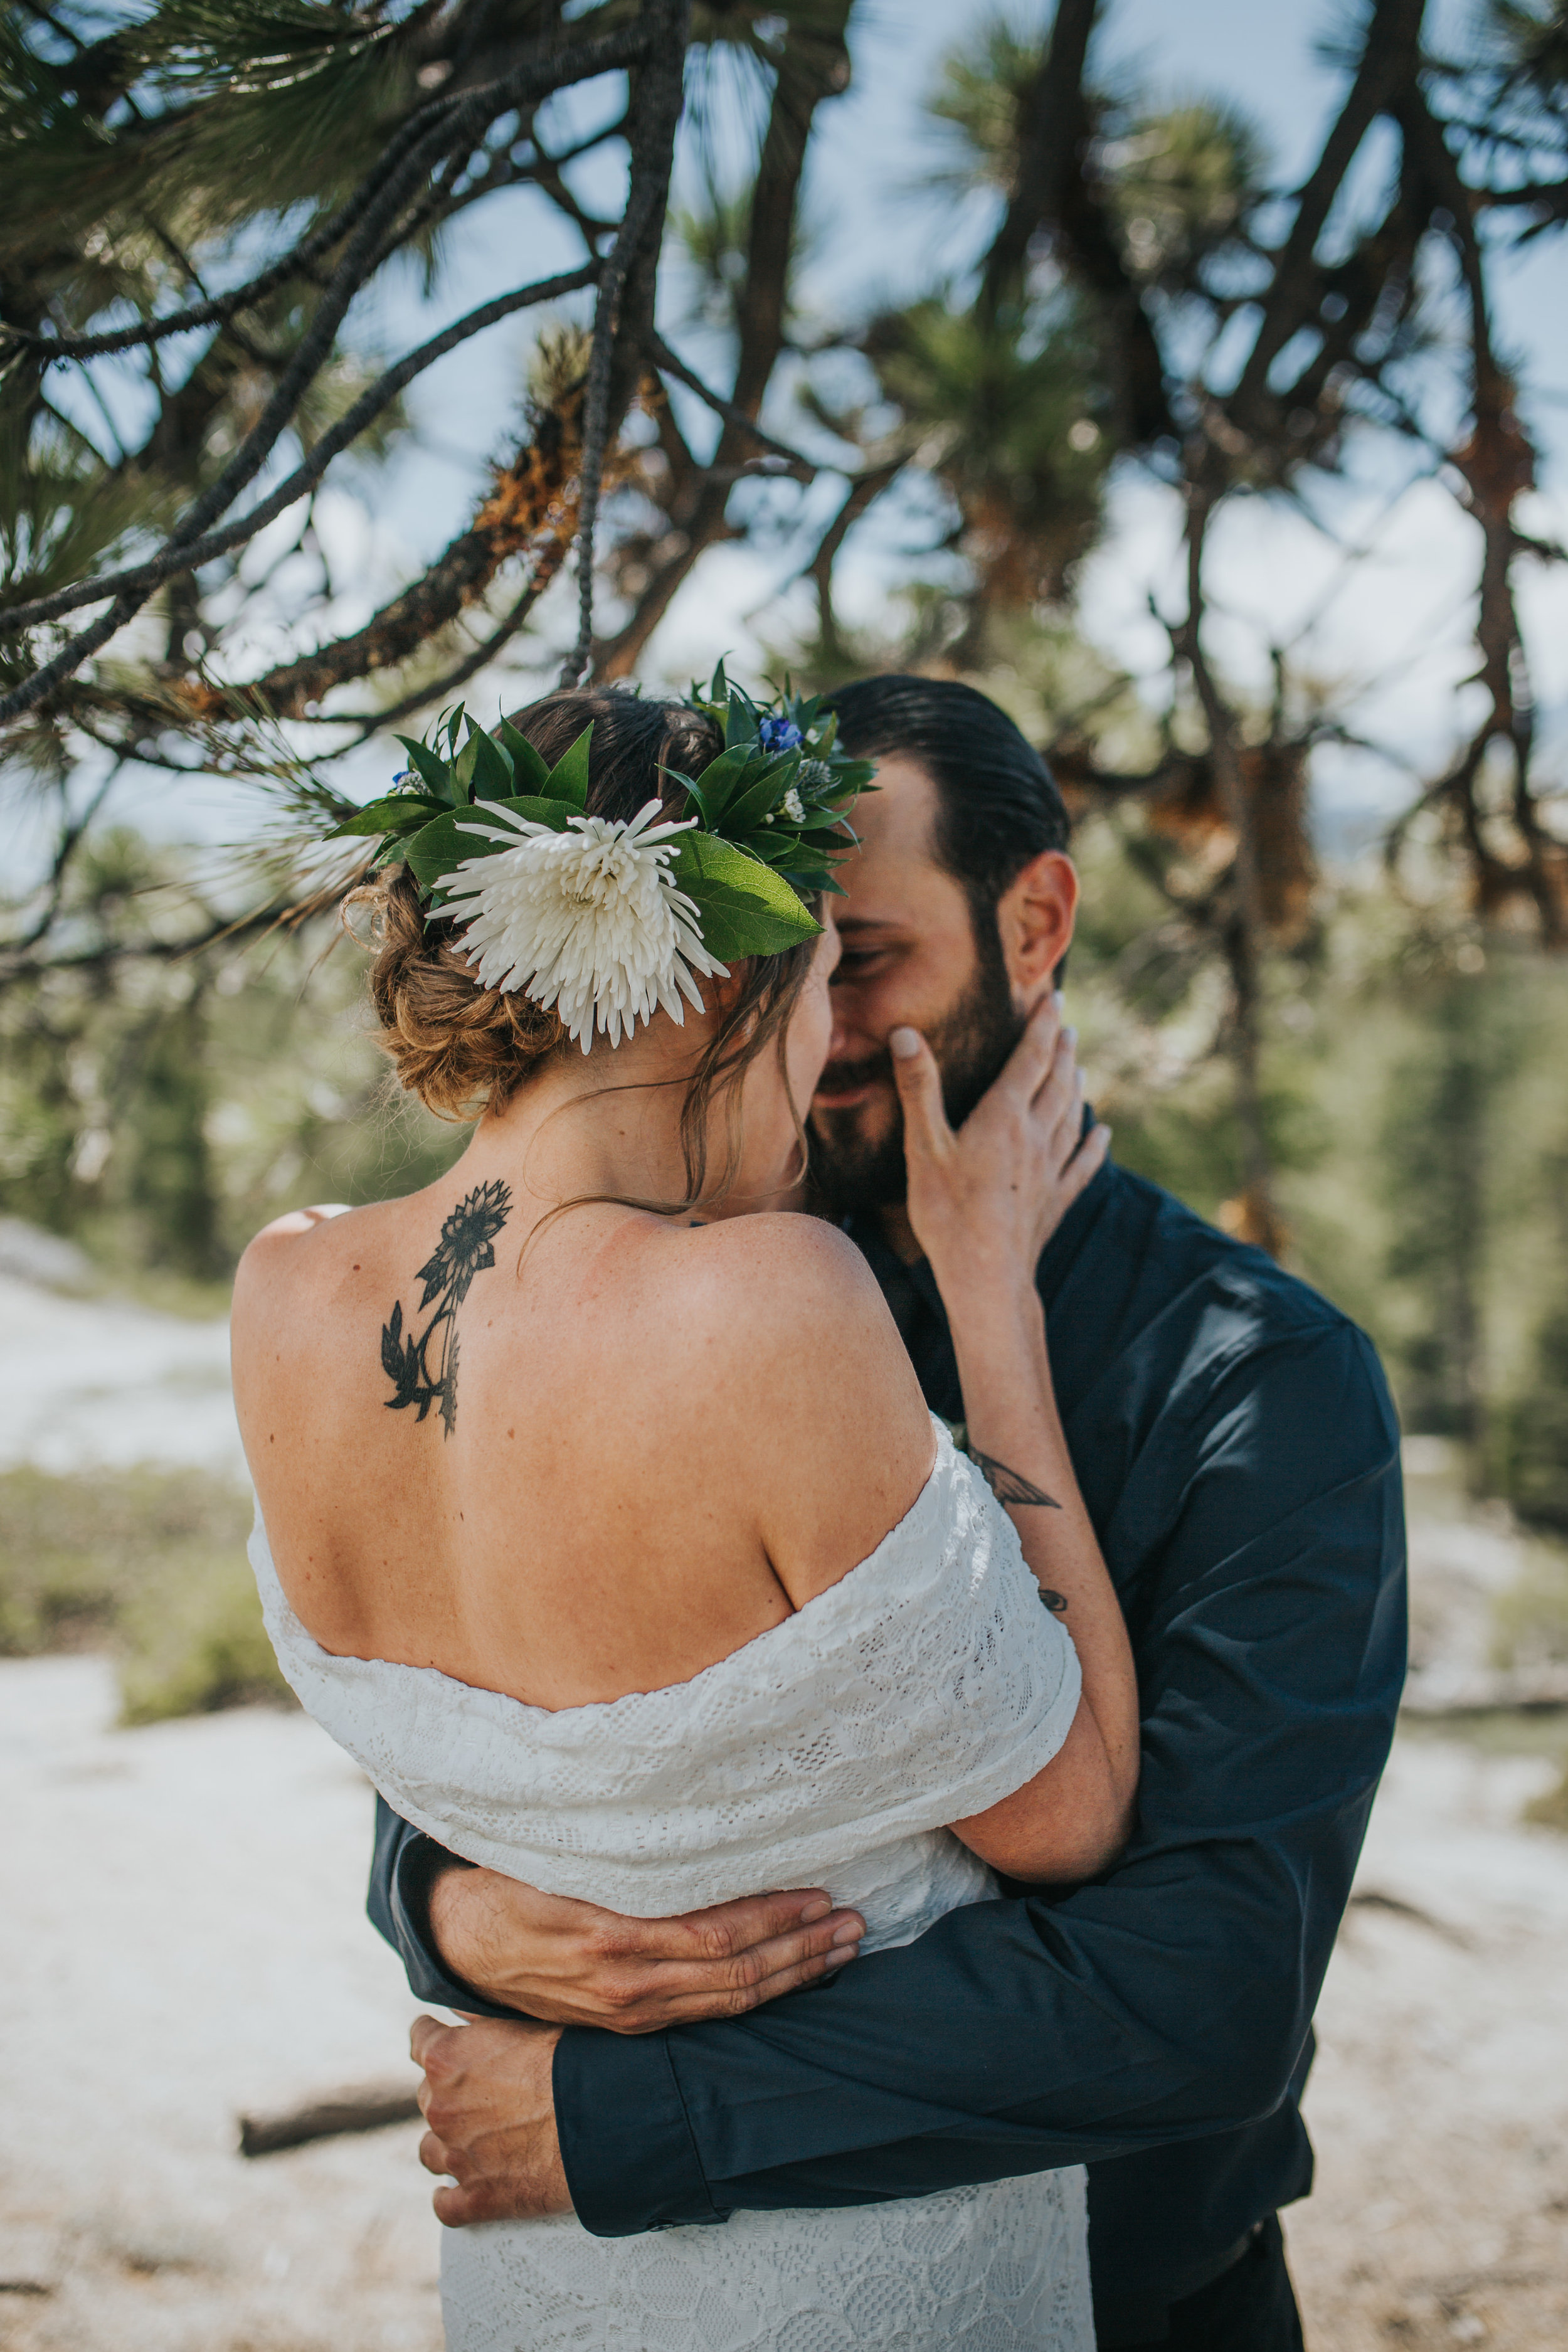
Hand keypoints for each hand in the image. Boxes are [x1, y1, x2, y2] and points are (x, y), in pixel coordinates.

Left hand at [413, 2013, 570, 2223]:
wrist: (604, 2118)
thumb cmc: (573, 2059)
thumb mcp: (529, 2019)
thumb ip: (485, 2014)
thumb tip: (460, 2008)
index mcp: (448, 2058)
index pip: (420, 2039)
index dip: (434, 2036)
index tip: (445, 2037)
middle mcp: (441, 2107)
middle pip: (427, 2095)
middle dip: (448, 2092)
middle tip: (480, 2089)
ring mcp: (457, 2156)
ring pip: (430, 2151)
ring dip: (446, 2143)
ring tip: (467, 2140)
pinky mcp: (479, 2198)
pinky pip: (445, 2206)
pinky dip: (448, 2198)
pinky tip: (451, 2193)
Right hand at [428, 1865, 863, 2031]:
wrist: (464, 1941)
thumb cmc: (516, 1879)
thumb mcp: (558, 1856)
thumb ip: (619, 1850)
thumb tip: (686, 1816)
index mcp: (612, 1935)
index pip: (715, 1933)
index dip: (774, 1917)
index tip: (819, 1893)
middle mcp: (629, 1984)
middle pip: (736, 1974)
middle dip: (801, 1950)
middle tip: (853, 1924)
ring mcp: (632, 2013)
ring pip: (730, 2001)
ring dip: (792, 1976)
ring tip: (840, 1948)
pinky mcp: (631, 2025)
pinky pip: (707, 2014)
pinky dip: (756, 1995)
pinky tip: (789, 1975)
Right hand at [889, 992, 1107, 1297]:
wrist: (987, 1277)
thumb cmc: (948, 1213)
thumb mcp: (923, 1147)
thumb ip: (919, 1089)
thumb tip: (907, 1034)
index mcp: (1004, 1117)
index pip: (1030, 1059)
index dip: (1042, 1027)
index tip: (1054, 999)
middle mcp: (1035, 1137)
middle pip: (1055, 1083)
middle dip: (1061, 1050)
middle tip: (1067, 1025)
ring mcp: (1049, 1170)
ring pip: (1071, 1117)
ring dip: (1076, 1087)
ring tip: (1081, 1066)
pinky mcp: (1054, 1200)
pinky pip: (1081, 1164)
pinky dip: (1094, 1144)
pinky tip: (1102, 1133)